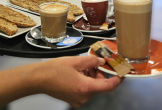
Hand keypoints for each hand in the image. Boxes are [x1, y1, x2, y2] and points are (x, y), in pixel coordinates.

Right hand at [0, 55, 122, 109]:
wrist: (39, 79)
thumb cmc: (55, 69)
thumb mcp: (76, 61)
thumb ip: (92, 61)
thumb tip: (102, 61)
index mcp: (85, 88)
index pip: (108, 86)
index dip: (118, 79)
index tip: (122, 72)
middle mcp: (83, 97)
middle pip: (100, 85)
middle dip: (102, 72)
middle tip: (101, 60)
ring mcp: (78, 100)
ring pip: (93, 86)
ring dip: (94, 75)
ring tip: (88, 63)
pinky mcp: (73, 98)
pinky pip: (86, 89)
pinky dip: (87, 79)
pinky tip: (82, 69)